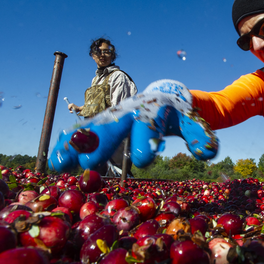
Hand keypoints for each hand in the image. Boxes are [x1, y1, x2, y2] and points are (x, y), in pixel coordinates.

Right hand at [48, 80, 218, 172]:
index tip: (143, 160)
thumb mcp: (195, 124)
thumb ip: (202, 137)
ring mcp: (113, 116)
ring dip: (76, 145)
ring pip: (92, 128)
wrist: (165, 98)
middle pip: (113, 125)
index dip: (146, 140)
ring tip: (61, 163)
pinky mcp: (102, 123)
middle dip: (100, 144)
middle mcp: (129, 111)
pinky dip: (69, 145)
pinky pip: (83, 132)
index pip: (149, 124)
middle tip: (88, 164)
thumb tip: (208, 152)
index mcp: (154, 110)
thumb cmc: (180, 116)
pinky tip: (55, 161)